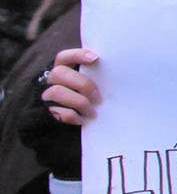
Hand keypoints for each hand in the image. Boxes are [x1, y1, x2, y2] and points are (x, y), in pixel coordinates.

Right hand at [20, 47, 99, 180]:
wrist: (67, 138)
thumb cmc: (85, 107)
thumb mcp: (88, 92)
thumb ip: (93, 80)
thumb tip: (117, 72)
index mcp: (62, 72)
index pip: (63, 57)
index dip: (77, 55)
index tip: (96, 59)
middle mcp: (49, 82)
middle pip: (59, 73)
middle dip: (82, 84)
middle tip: (98, 98)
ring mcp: (44, 98)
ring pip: (56, 91)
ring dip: (78, 102)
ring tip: (92, 112)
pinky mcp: (42, 115)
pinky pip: (55, 112)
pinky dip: (72, 116)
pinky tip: (82, 120)